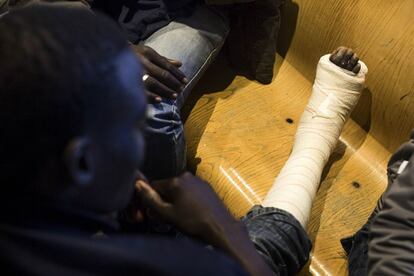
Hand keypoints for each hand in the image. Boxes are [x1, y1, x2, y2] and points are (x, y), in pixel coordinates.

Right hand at [132, 45, 187, 102]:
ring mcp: (134, 71)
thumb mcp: (147, 53)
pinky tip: (160, 100)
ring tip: (174, 97)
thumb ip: (163, 59)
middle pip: (162, 74)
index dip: (177, 74)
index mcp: (147, 53)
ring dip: (165, 90)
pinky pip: (141, 90)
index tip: (185, 81)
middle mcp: (142, 61)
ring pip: (154, 82)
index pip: (166, 65)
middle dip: (173, 83)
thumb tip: (180, 63)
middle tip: (181, 90)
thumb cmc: (132, 55)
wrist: (108, 55)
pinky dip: (151, 96)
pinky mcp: (127, 81)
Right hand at [135, 172, 272, 275]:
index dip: (152, 199)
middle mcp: (187, 175)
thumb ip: (151, 199)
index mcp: (176, 180)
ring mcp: (199, 180)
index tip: (154, 212)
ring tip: (181, 216)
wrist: (220, 226)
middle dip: (165, 200)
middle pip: (168, 187)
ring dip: (177, 200)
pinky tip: (192, 211)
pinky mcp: (208, 187)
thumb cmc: (192, 221)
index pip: (154, 185)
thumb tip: (137, 184)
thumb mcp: (168, 214)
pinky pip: (191, 191)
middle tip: (168, 217)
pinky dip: (188, 199)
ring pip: (180, 189)